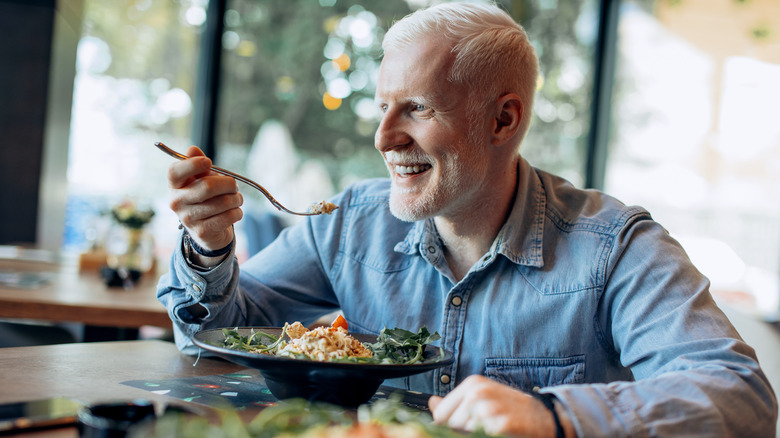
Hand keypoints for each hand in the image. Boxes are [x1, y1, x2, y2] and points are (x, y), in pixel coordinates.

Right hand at [168, 146, 242, 258]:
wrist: (207, 230)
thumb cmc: (205, 198)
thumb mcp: (200, 180)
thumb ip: (198, 164)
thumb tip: (192, 149)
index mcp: (175, 186)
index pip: (175, 172)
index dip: (192, 164)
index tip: (208, 161)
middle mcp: (177, 202)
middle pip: (207, 186)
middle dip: (228, 184)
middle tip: (234, 186)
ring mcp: (188, 219)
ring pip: (223, 202)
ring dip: (236, 199)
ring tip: (235, 199)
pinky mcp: (203, 232)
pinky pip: (229, 216)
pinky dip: (237, 212)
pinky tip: (234, 211)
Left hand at [428, 375, 572, 437]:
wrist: (545, 418)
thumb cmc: (513, 410)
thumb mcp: (483, 399)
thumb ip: (455, 403)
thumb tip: (432, 403)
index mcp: (473, 384)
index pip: (441, 415)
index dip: (448, 427)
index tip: (462, 429)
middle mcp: (477, 393)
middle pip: (450, 426)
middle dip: (462, 432)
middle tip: (484, 428)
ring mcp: (487, 409)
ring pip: (462, 434)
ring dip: (475, 435)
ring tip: (491, 430)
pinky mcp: (498, 426)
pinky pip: (479, 437)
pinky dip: (487, 437)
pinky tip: (498, 433)